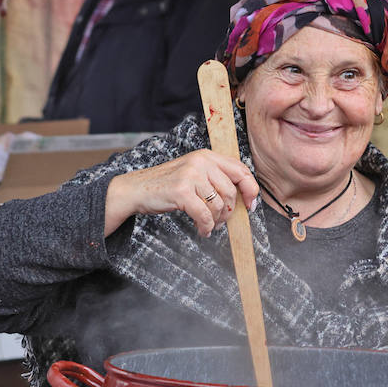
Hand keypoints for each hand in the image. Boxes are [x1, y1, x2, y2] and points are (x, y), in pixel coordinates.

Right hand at [103, 149, 257, 237]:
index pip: (240, 170)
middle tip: (220, 221)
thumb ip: (215, 178)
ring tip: (208, 226)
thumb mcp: (193, 173)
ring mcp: (190, 176)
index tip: (250, 205)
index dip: (250, 189)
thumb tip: (243, 197)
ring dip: (216, 221)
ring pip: (219, 205)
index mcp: (206, 156)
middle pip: (230, 192)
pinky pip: (204, 215)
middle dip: (228, 212)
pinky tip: (202, 230)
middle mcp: (200, 162)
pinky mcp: (182, 192)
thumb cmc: (166, 185)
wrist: (136, 189)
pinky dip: (206, 227)